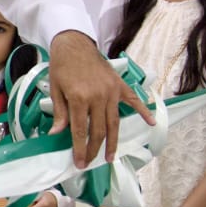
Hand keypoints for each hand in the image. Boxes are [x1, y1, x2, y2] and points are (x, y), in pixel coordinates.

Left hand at [47, 31, 152, 166]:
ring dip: (113, 141)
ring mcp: (111, 91)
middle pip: (99, 130)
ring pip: (114, 122)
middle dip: (94, 149)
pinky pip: (133, 100)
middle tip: (91, 162)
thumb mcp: (55, 89)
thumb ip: (60, 113)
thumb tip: (57, 134)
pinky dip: (143, 111)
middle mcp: (98, 97)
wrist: (74, 44)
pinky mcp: (119, 85)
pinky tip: (151, 123)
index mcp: (79, 98)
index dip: (80, 148)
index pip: (80, 130)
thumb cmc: (61, 66)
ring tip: (111, 156)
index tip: (79, 162)